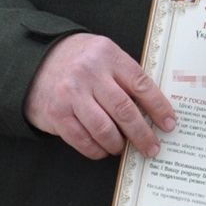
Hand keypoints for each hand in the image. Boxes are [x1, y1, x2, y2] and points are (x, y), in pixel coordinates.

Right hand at [23, 34, 175, 159]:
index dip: (159, 107)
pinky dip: (96, 150)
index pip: (140, 84)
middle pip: (124, 110)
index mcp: (107, 55)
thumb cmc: (79, 61)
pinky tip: (103, 150)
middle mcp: (89, 73)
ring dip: (118, 144)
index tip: (169, 123)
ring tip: (123, 147)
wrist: (36, 62)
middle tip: (152, 147)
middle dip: (142, 134)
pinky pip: (82, 140)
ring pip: (104, 129)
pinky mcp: (56, 113)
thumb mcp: (104, 56)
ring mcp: (71, 94)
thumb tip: (153, 109)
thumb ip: (125, 76)